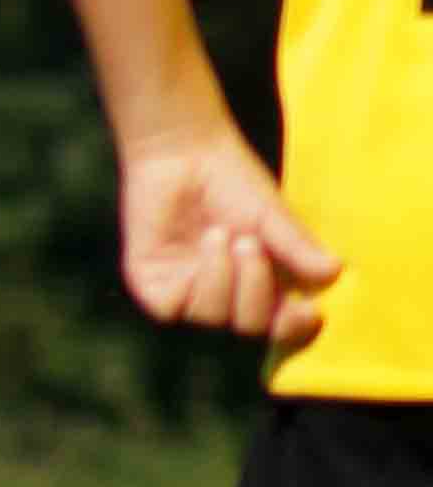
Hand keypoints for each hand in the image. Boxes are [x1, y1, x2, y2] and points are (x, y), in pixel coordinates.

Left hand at [113, 123, 339, 353]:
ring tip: (226, 235)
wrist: (184, 156)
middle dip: (256, 292)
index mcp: (263, 287)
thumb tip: (333, 272)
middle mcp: (226, 297)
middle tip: (253, 245)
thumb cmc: (232, 184)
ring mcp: (188, 294)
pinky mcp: (154, 287)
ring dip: (227, 278)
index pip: (280, 327)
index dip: (294, 328)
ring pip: (212, 320)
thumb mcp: (273, 218)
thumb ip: (297, 247)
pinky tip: (208, 244)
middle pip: (248, 329)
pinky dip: (201, 278)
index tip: (312, 311)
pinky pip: (175, 308)